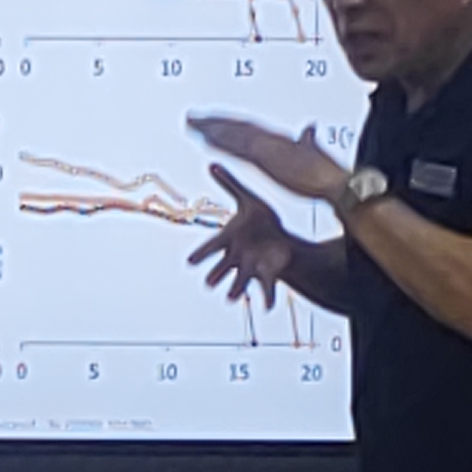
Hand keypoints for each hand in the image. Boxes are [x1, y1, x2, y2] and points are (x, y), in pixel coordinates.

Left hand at [184, 113, 350, 206]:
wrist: (334, 181)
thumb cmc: (326, 172)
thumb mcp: (313, 152)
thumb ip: (308, 139)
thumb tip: (309, 129)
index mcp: (279, 139)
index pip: (248, 128)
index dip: (230, 123)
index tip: (213, 120)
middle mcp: (270, 138)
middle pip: (236, 126)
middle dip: (214, 121)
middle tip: (192, 116)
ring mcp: (266, 146)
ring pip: (232, 132)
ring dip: (210, 127)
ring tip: (190, 122)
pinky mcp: (264, 157)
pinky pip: (236, 145)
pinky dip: (220, 140)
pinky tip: (205, 138)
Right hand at [186, 166, 308, 301]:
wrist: (280, 241)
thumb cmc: (261, 221)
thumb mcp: (247, 199)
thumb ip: (229, 184)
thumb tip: (212, 163)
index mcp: (230, 239)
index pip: (212, 247)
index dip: (202, 255)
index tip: (190, 262)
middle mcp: (236, 257)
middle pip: (223, 267)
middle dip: (217, 274)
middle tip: (209, 282)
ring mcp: (250, 268)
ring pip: (240, 281)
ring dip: (235, 290)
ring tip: (231, 298)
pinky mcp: (266, 276)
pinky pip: (265, 289)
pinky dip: (267, 299)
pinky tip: (267, 308)